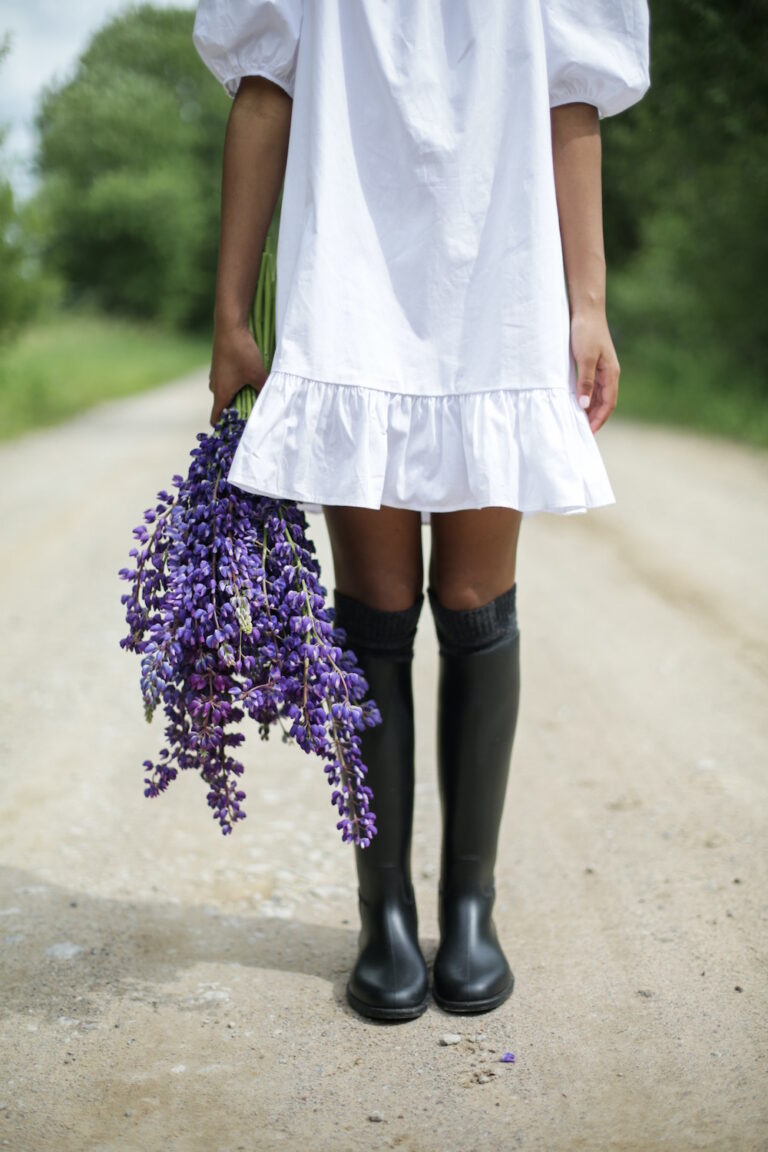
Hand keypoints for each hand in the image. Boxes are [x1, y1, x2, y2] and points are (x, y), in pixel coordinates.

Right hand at [208, 323, 268, 425]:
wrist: (230, 325)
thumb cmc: (242, 352)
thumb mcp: (258, 374)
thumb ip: (265, 390)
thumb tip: (274, 403)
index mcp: (220, 393)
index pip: (215, 418)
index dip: (223, 427)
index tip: (234, 431)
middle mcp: (214, 385)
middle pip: (223, 405)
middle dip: (235, 411)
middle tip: (251, 413)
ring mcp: (215, 373)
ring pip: (225, 391)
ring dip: (236, 395)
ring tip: (252, 395)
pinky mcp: (219, 363)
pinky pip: (226, 379)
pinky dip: (235, 383)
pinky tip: (248, 377)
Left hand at [570, 307, 619, 432]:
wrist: (586, 309)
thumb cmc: (585, 332)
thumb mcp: (584, 358)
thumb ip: (585, 382)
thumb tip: (585, 405)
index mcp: (611, 374)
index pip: (608, 404)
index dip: (599, 420)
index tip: (588, 433)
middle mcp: (609, 374)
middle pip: (604, 402)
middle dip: (595, 418)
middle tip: (581, 432)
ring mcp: (602, 369)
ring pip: (599, 395)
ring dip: (590, 409)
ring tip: (578, 422)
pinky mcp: (593, 364)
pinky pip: (592, 387)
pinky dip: (586, 398)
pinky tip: (576, 403)